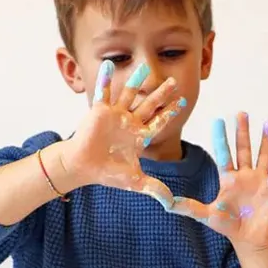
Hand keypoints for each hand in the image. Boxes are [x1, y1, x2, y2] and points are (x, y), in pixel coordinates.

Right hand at [62, 60, 186, 209]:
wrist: (85, 168)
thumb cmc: (108, 174)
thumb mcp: (135, 182)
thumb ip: (155, 189)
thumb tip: (172, 203)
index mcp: (139, 136)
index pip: (159, 122)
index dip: (170, 113)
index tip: (183, 102)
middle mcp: (129, 123)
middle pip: (149, 105)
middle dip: (162, 94)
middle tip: (174, 82)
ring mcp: (115, 115)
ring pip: (129, 95)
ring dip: (136, 82)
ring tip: (144, 69)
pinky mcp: (99, 111)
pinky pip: (104, 92)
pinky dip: (105, 79)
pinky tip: (107, 64)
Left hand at [170, 113, 267, 250]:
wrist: (248, 237)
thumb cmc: (228, 224)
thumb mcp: (206, 215)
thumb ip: (187, 207)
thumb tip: (165, 203)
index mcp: (228, 178)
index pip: (223, 154)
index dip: (221, 138)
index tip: (218, 121)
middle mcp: (244, 175)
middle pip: (243, 149)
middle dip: (242, 132)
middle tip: (241, 113)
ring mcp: (260, 180)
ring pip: (263, 156)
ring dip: (266, 140)